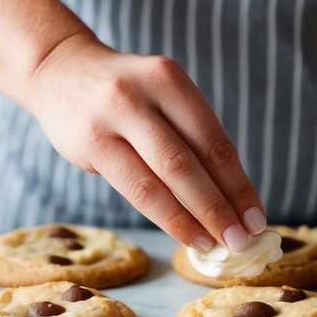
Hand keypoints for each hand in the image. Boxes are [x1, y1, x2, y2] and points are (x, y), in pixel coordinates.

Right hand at [24, 32, 265, 250]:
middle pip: (193, 161)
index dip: (239, 184)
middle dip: (223, 206)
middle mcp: (143, 93)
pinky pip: (136, 189)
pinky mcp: (91, 143)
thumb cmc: (125, 94)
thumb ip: (190, 137)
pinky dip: (167, 217)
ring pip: (164, 178)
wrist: (59, 71)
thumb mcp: (160, 96)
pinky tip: (186, 235)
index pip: (215, 141)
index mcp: (170, 79)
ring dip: (196, 217)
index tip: (257, 217)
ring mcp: (113, 117)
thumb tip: (232, 199)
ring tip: (219, 244)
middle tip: (244, 239)